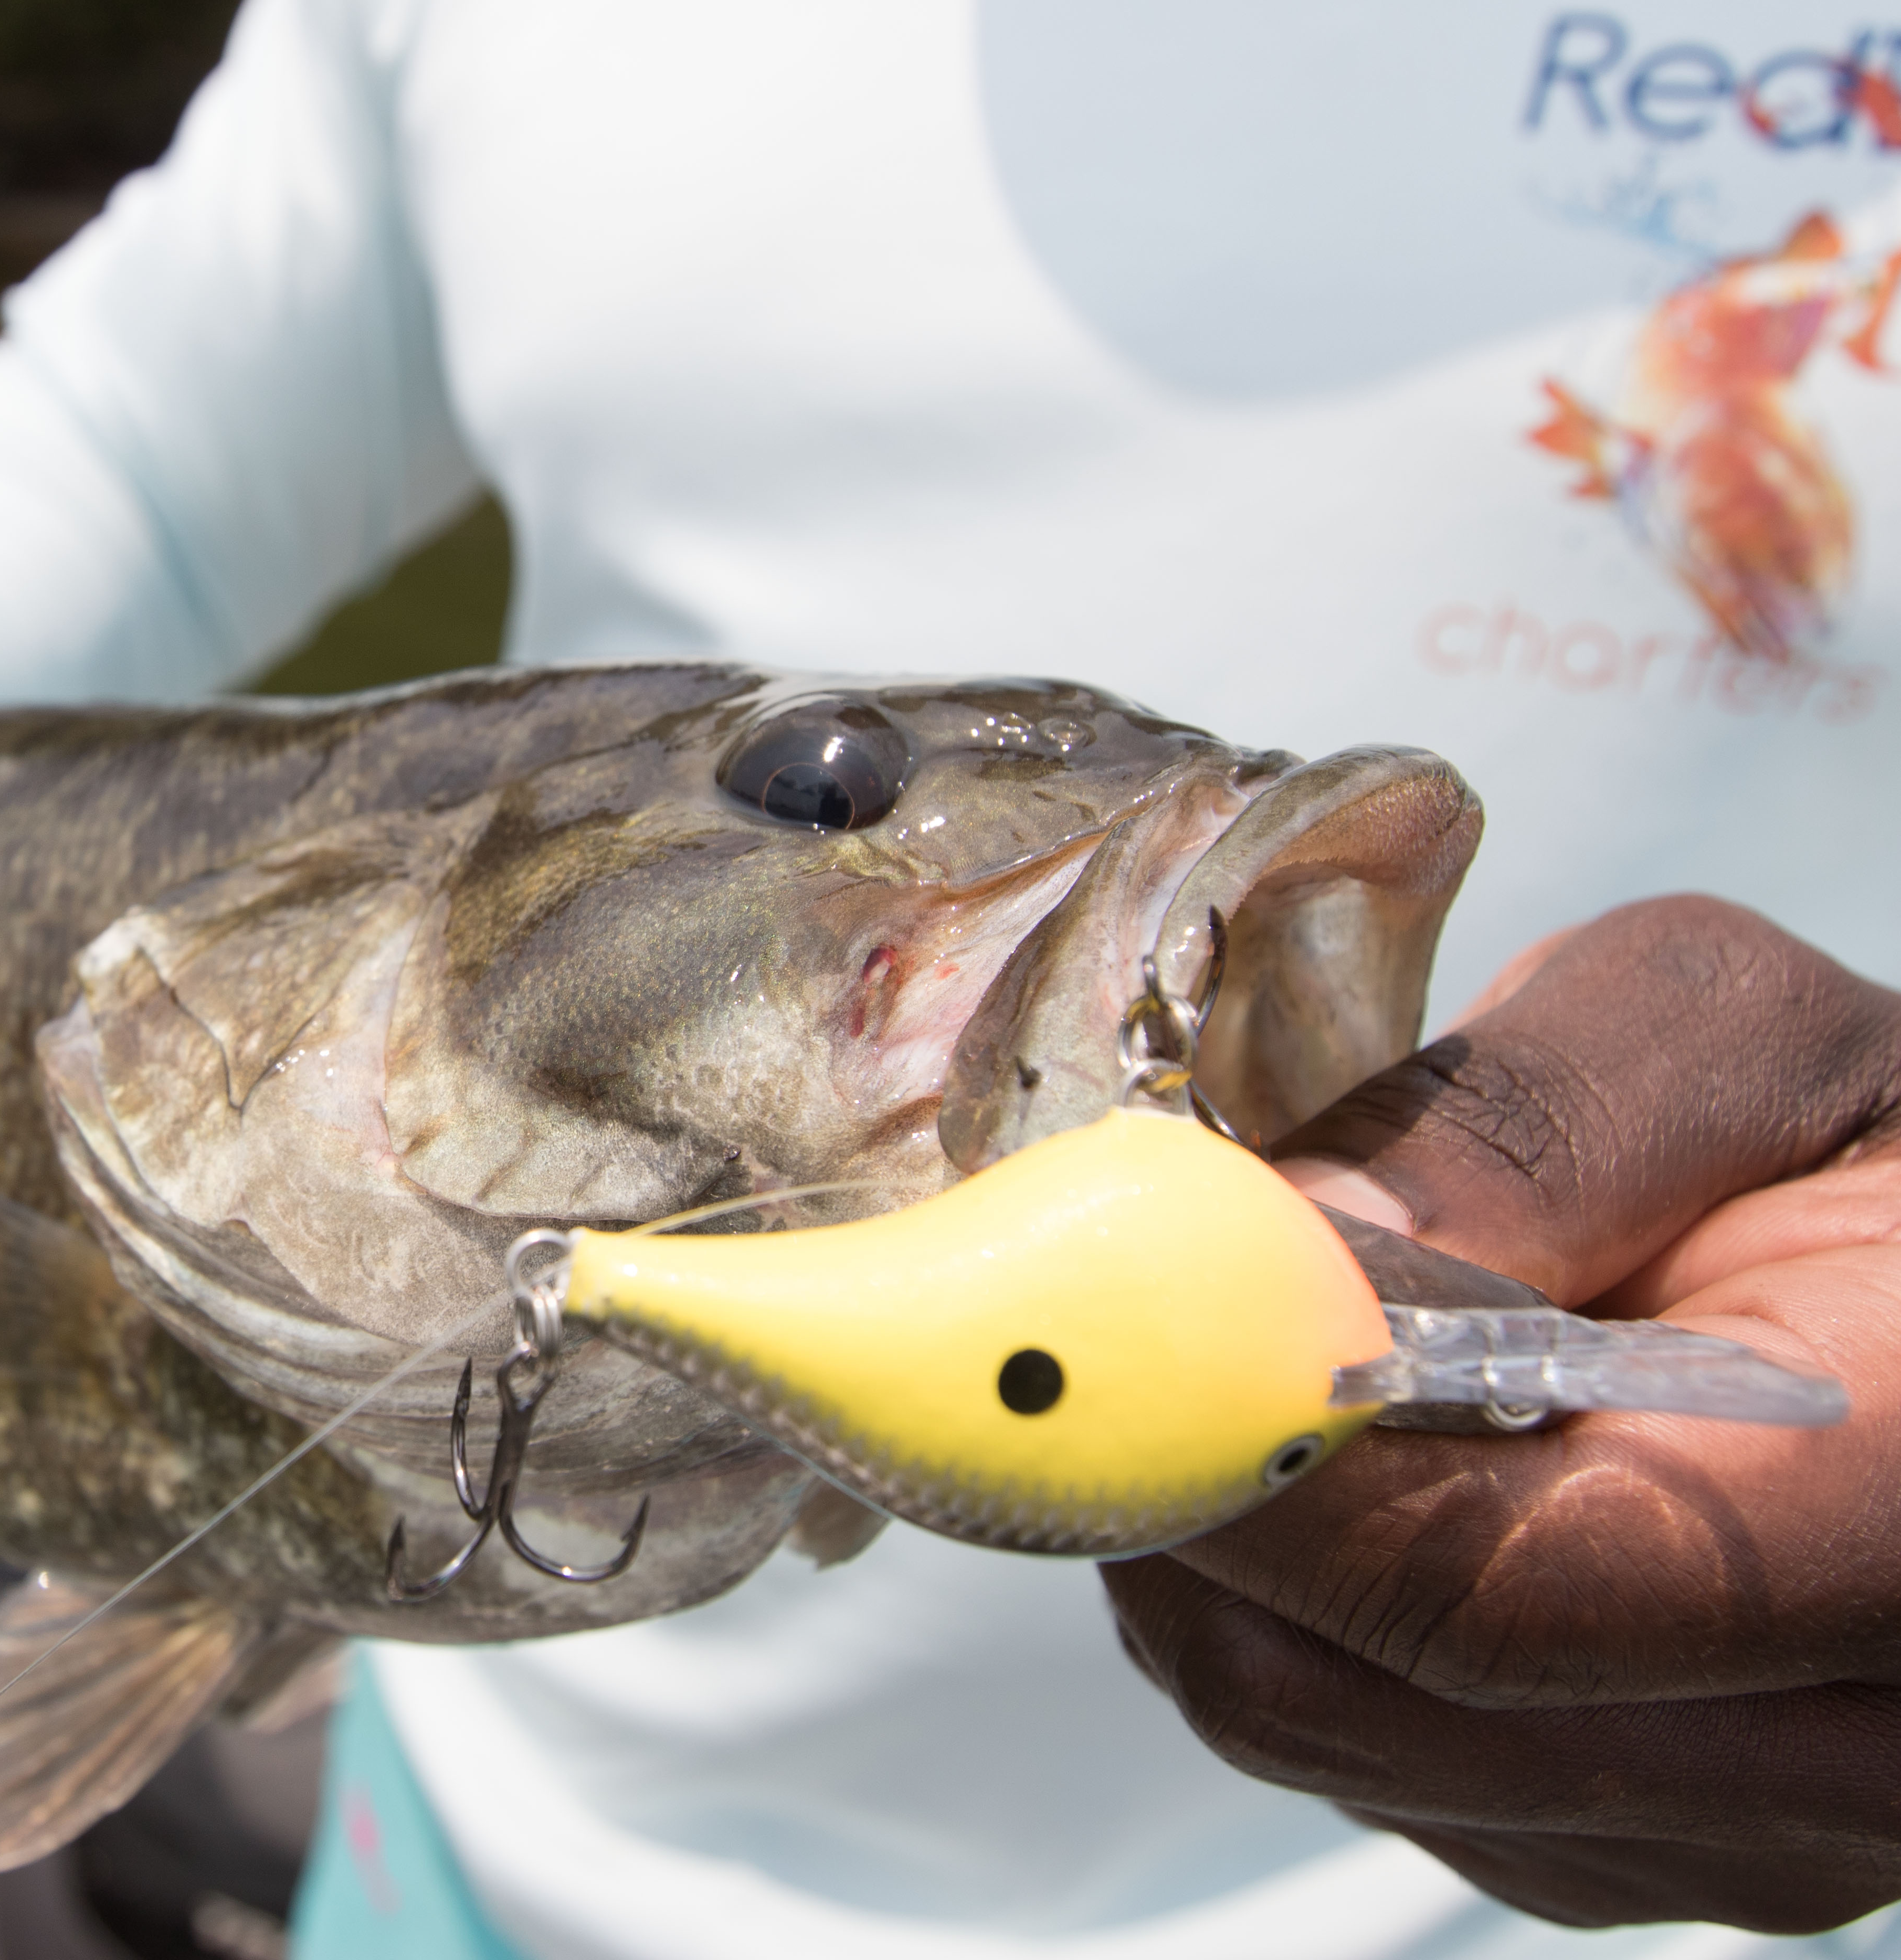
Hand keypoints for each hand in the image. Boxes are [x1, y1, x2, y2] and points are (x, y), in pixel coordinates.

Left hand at [1102, 896, 1900, 1931]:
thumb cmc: (1866, 1142)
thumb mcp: (1726, 1040)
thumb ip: (1516, 1131)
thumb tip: (1276, 1238)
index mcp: (1897, 1530)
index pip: (1468, 1591)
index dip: (1227, 1469)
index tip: (1069, 1337)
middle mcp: (1827, 1754)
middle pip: (1336, 1691)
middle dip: (1175, 1496)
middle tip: (1116, 1324)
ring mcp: (1723, 1834)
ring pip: (1313, 1727)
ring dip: (1228, 1540)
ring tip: (1275, 1370)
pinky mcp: (1634, 1846)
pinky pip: (1364, 1748)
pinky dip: (1300, 1596)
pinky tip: (1368, 1468)